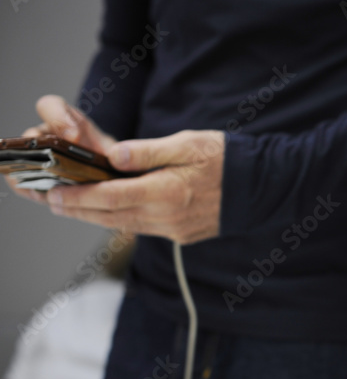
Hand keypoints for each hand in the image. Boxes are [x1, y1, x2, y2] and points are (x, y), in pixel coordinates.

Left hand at [9, 95, 224, 243]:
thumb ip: (148, 152)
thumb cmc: (229, 159)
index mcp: (167, 192)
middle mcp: (168, 217)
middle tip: (51, 202)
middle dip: (78, 210)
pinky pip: (144, 228)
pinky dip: (121, 220)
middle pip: (110, 217)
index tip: (54, 193)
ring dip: (96, 217)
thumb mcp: (189, 143)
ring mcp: (175, 230)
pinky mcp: (182, 235)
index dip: (78, 196)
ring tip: (73, 207)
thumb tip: (113, 157)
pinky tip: (111, 211)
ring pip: (124, 225)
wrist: (264, 188)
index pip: (110, 197)